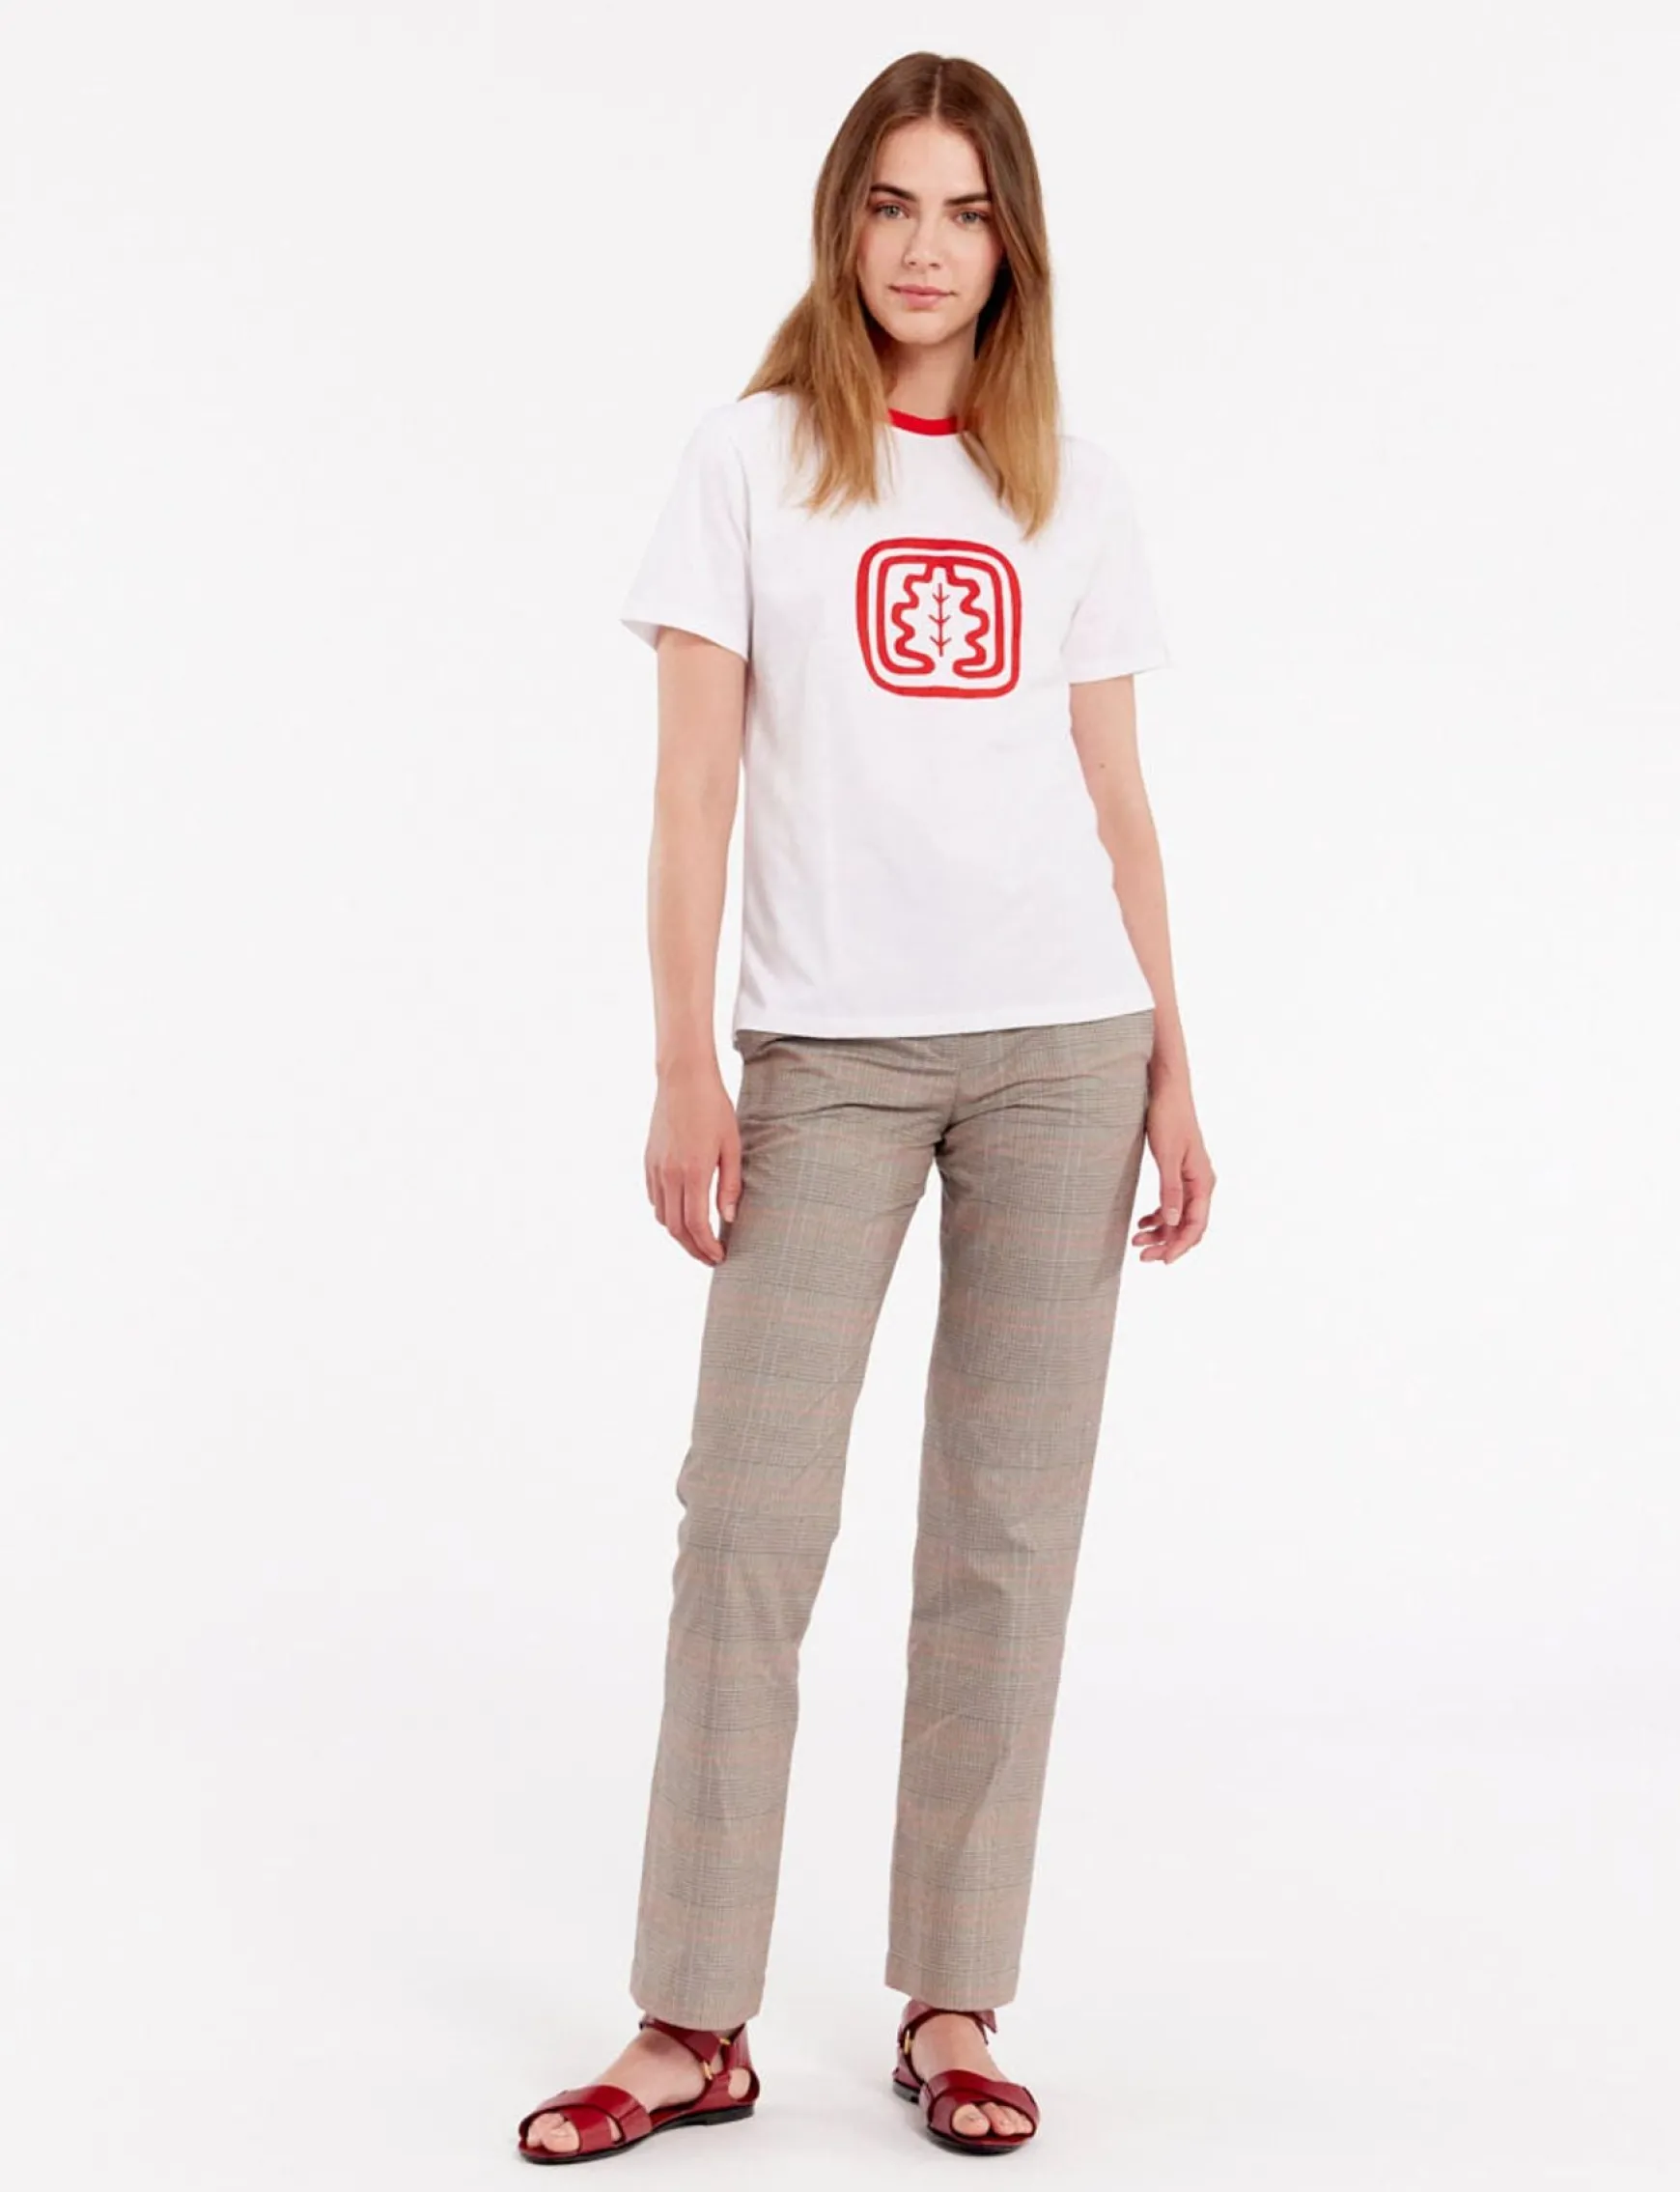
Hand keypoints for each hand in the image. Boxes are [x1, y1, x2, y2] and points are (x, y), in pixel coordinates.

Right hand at [645, 1060, 741, 1265]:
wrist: (683, 1080)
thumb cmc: (713, 1109)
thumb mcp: (732, 1146)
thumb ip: (730, 1185)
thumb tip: (728, 1219)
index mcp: (693, 1172)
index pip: (696, 1225)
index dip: (707, 1247)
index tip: (720, 1256)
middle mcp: (670, 1174)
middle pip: (676, 1228)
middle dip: (693, 1248)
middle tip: (710, 1257)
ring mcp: (656, 1168)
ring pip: (662, 1217)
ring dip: (679, 1234)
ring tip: (698, 1240)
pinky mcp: (649, 1161)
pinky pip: (655, 1199)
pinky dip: (667, 1214)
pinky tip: (682, 1213)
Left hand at [1134, 1079, 1214, 1263]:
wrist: (1167, 1090)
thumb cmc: (1168, 1118)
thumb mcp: (1166, 1156)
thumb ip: (1170, 1191)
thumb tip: (1173, 1222)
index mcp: (1202, 1182)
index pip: (1196, 1225)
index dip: (1180, 1246)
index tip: (1162, 1260)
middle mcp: (1201, 1184)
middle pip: (1188, 1226)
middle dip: (1167, 1244)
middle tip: (1142, 1256)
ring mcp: (1190, 1179)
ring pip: (1179, 1218)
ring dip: (1160, 1233)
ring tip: (1136, 1242)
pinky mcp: (1178, 1173)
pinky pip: (1172, 1205)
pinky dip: (1158, 1217)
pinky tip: (1142, 1223)